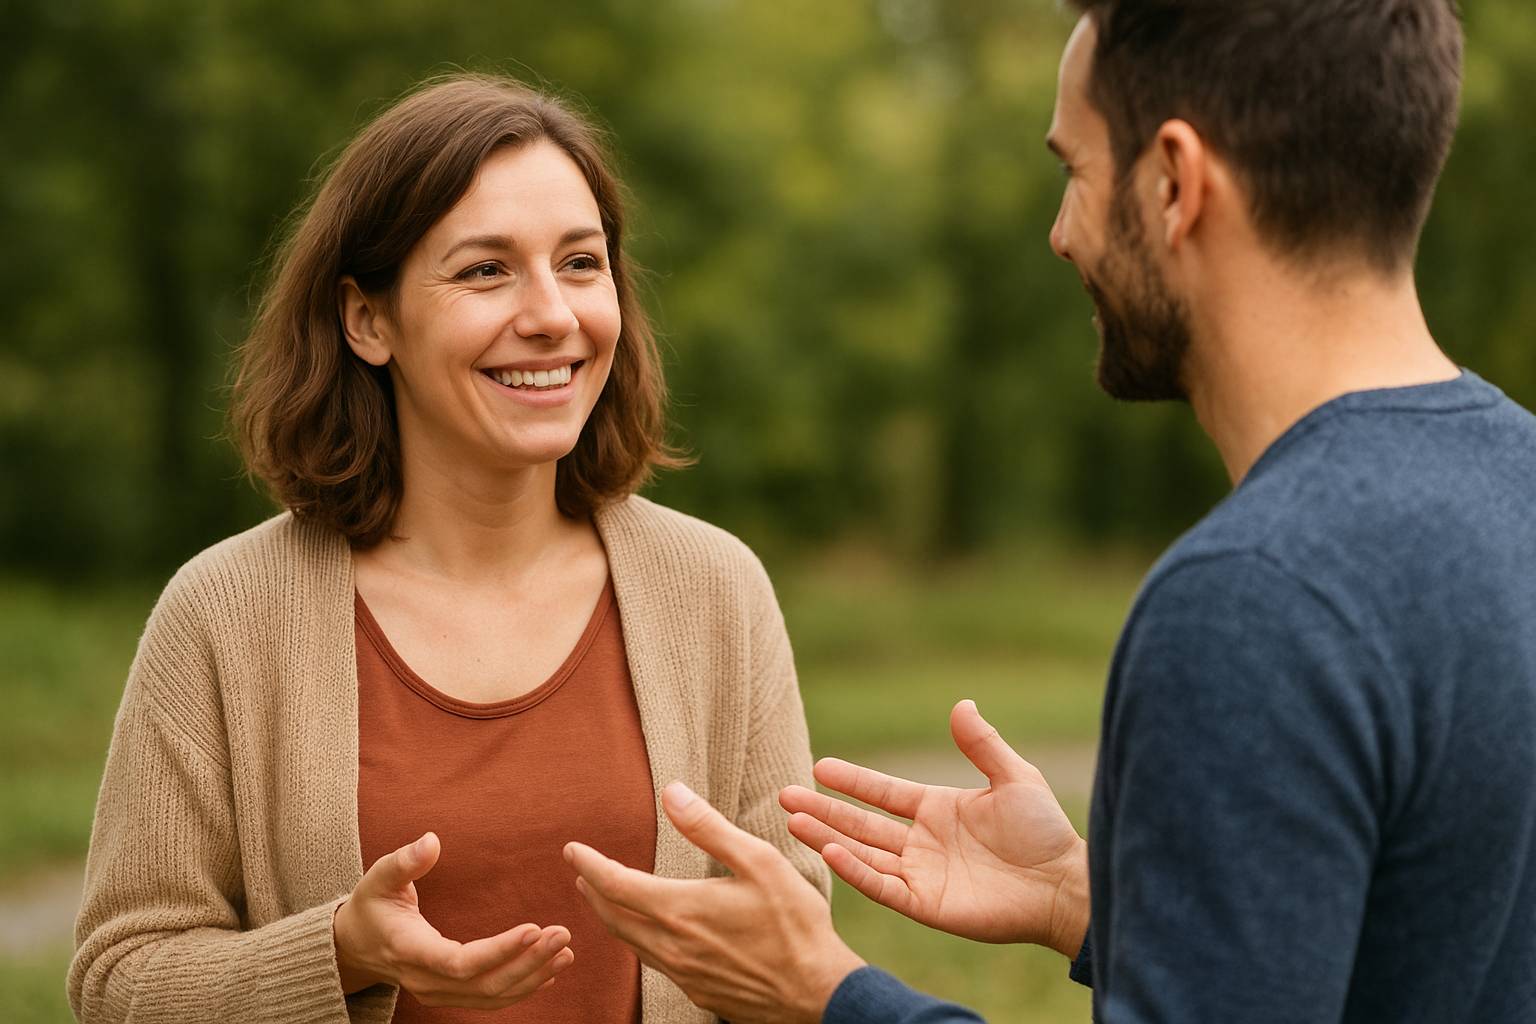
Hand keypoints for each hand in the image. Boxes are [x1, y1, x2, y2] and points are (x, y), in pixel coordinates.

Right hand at [332, 832, 574, 1006]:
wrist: (355, 946)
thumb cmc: (370, 905)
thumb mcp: (379, 877)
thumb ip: (405, 861)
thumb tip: (431, 840)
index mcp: (410, 950)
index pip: (461, 961)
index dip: (500, 950)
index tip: (534, 927)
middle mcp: (426, 980)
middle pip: (485, 983)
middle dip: (529, 961)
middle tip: (562, 935)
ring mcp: (438, 992)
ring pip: (491, 995)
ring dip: (532, 976)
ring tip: (565, 952)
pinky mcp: (450, 993)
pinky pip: (490, 999)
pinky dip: (522, 988)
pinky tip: (550, 970)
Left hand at [565, 783, 865, 1023]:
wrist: (816, 993)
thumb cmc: (794, 924)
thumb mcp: (759, 862)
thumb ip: (709, 828)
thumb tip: (672, 793)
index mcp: (681, 909)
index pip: (615, 884)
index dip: (589, 864)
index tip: (571, 849)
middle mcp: (672, 945)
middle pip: (613, 916)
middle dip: (591, 891)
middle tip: (579, 871)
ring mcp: (682, 973)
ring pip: (629, 943)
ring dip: (610, 916)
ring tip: (603, 898)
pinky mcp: (696, 991)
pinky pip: (652, 962)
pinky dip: (635, 940)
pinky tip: (647, 933)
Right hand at [779, 699, 1089, 956]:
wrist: (1064, 884)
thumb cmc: (1045, 832)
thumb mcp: (1013, 777)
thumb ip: (982, 744)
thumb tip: (961, 704)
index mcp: (937, 809)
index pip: (883, 793)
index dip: (852, 781)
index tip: (819, 767)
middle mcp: (921, 842)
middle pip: (861, 823)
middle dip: (823, 809)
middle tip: (784, 795)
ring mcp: (920, 874)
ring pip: (862, 853)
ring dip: (827, 836)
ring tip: (792, 820)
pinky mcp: (925, 904)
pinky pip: (881, 885)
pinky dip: (854, 869)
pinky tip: (829, 850)